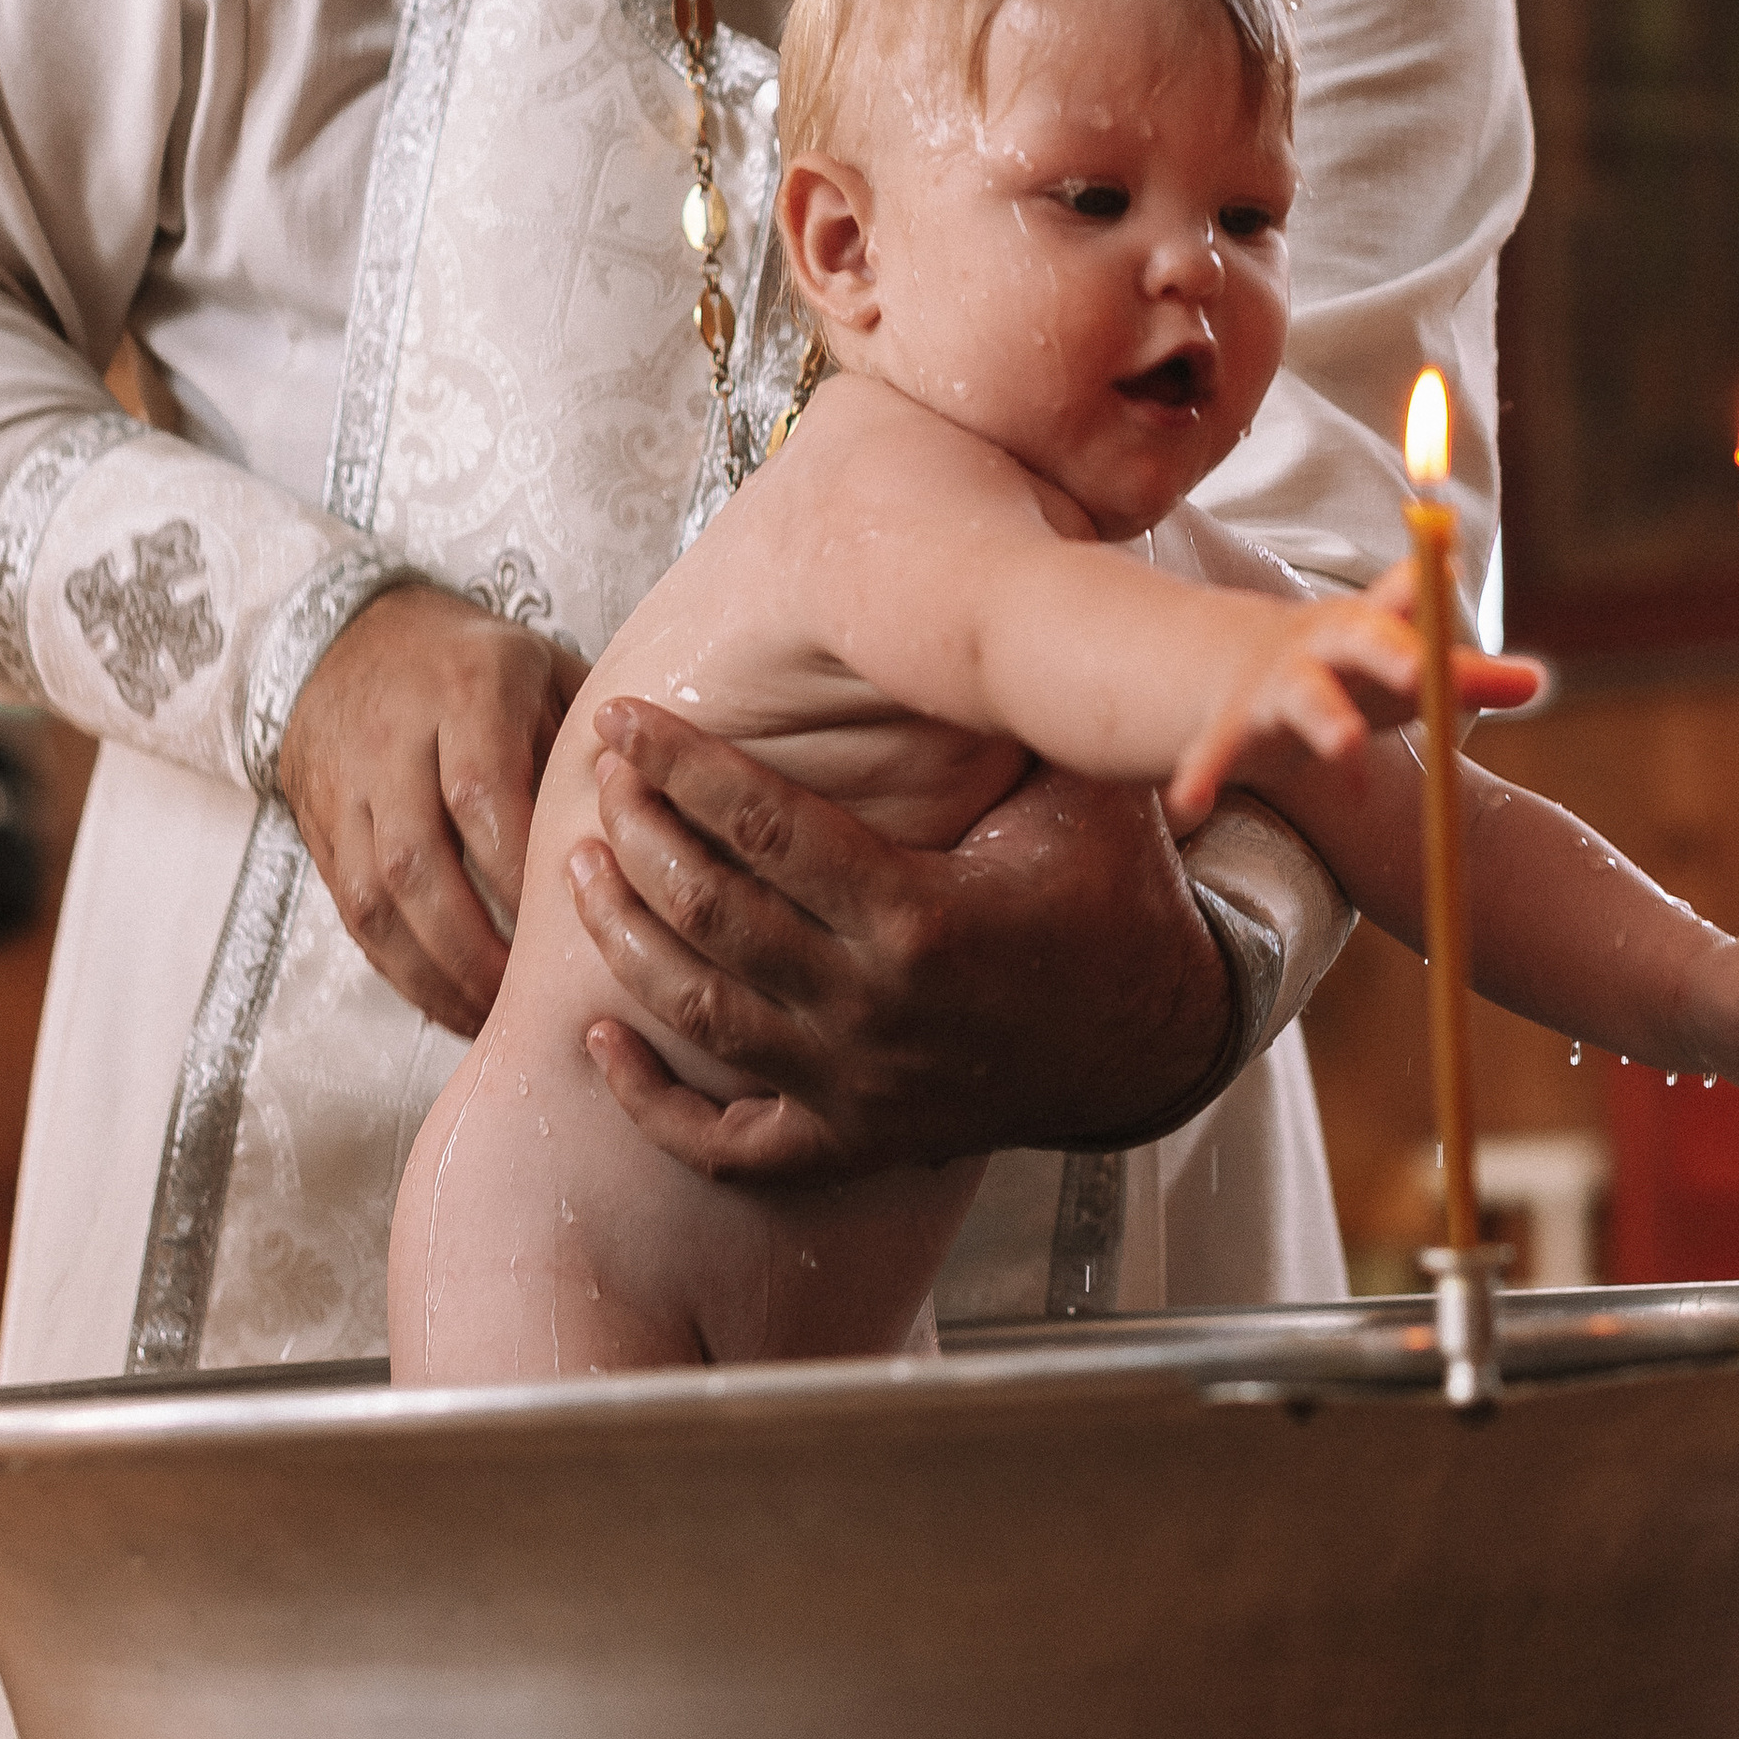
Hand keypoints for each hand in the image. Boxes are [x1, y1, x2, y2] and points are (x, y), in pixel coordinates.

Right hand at [274, 584, 577, 1035]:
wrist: (347, 644)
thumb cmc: (477, 665)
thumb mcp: (546, 671)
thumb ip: (594, 743)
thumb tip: (672, 823)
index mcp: (466, 691)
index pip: (483, 792)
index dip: (521, 871)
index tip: (571, 926)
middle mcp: (394, 741)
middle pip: (418, 861)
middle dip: (475, 946)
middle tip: (532, 998)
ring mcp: (348, 791)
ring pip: (376, 900)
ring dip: (435, 974)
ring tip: (494, 1020)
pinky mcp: (321, 835)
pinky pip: (353, 918)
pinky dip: (401, 972)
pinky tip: (451, 1005)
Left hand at [566, 699, 1232, 1181]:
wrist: (1158, 1040)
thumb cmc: (1117, 895)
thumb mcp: (1086, 792)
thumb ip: (1027, 708)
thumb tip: (984, 594)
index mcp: (922, 917)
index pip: (764, 830)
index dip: (681, 766)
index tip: (625, 719)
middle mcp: (874, 1010)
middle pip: (711, 915)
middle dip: (639, 835)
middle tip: (603, 776)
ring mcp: (856, 1086)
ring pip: (698, 1015)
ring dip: (622, 939)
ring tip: (579, 867)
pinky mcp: (852, 1140)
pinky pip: (727, 1143)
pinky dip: (649, 1105)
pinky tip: (597, 1043)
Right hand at [1167, 564, 1542, 822]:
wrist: (1238, 666)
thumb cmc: (1348, 670)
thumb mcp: (1402, 670)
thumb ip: (1463, 674)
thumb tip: (1538, 680)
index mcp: (1366, 625)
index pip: (1409, 604)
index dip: (1434, 595)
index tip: (1452, 567)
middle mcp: (1321, 647)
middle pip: (1361, 640)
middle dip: (1392, 653)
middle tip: (1425, 672)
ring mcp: (1273, 687)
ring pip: (1303, 700)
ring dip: (1325, 718)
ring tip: (1347, 745)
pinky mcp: (1228, 729)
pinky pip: (1213, 753)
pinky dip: (1201, 775)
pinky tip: (1188, 805)